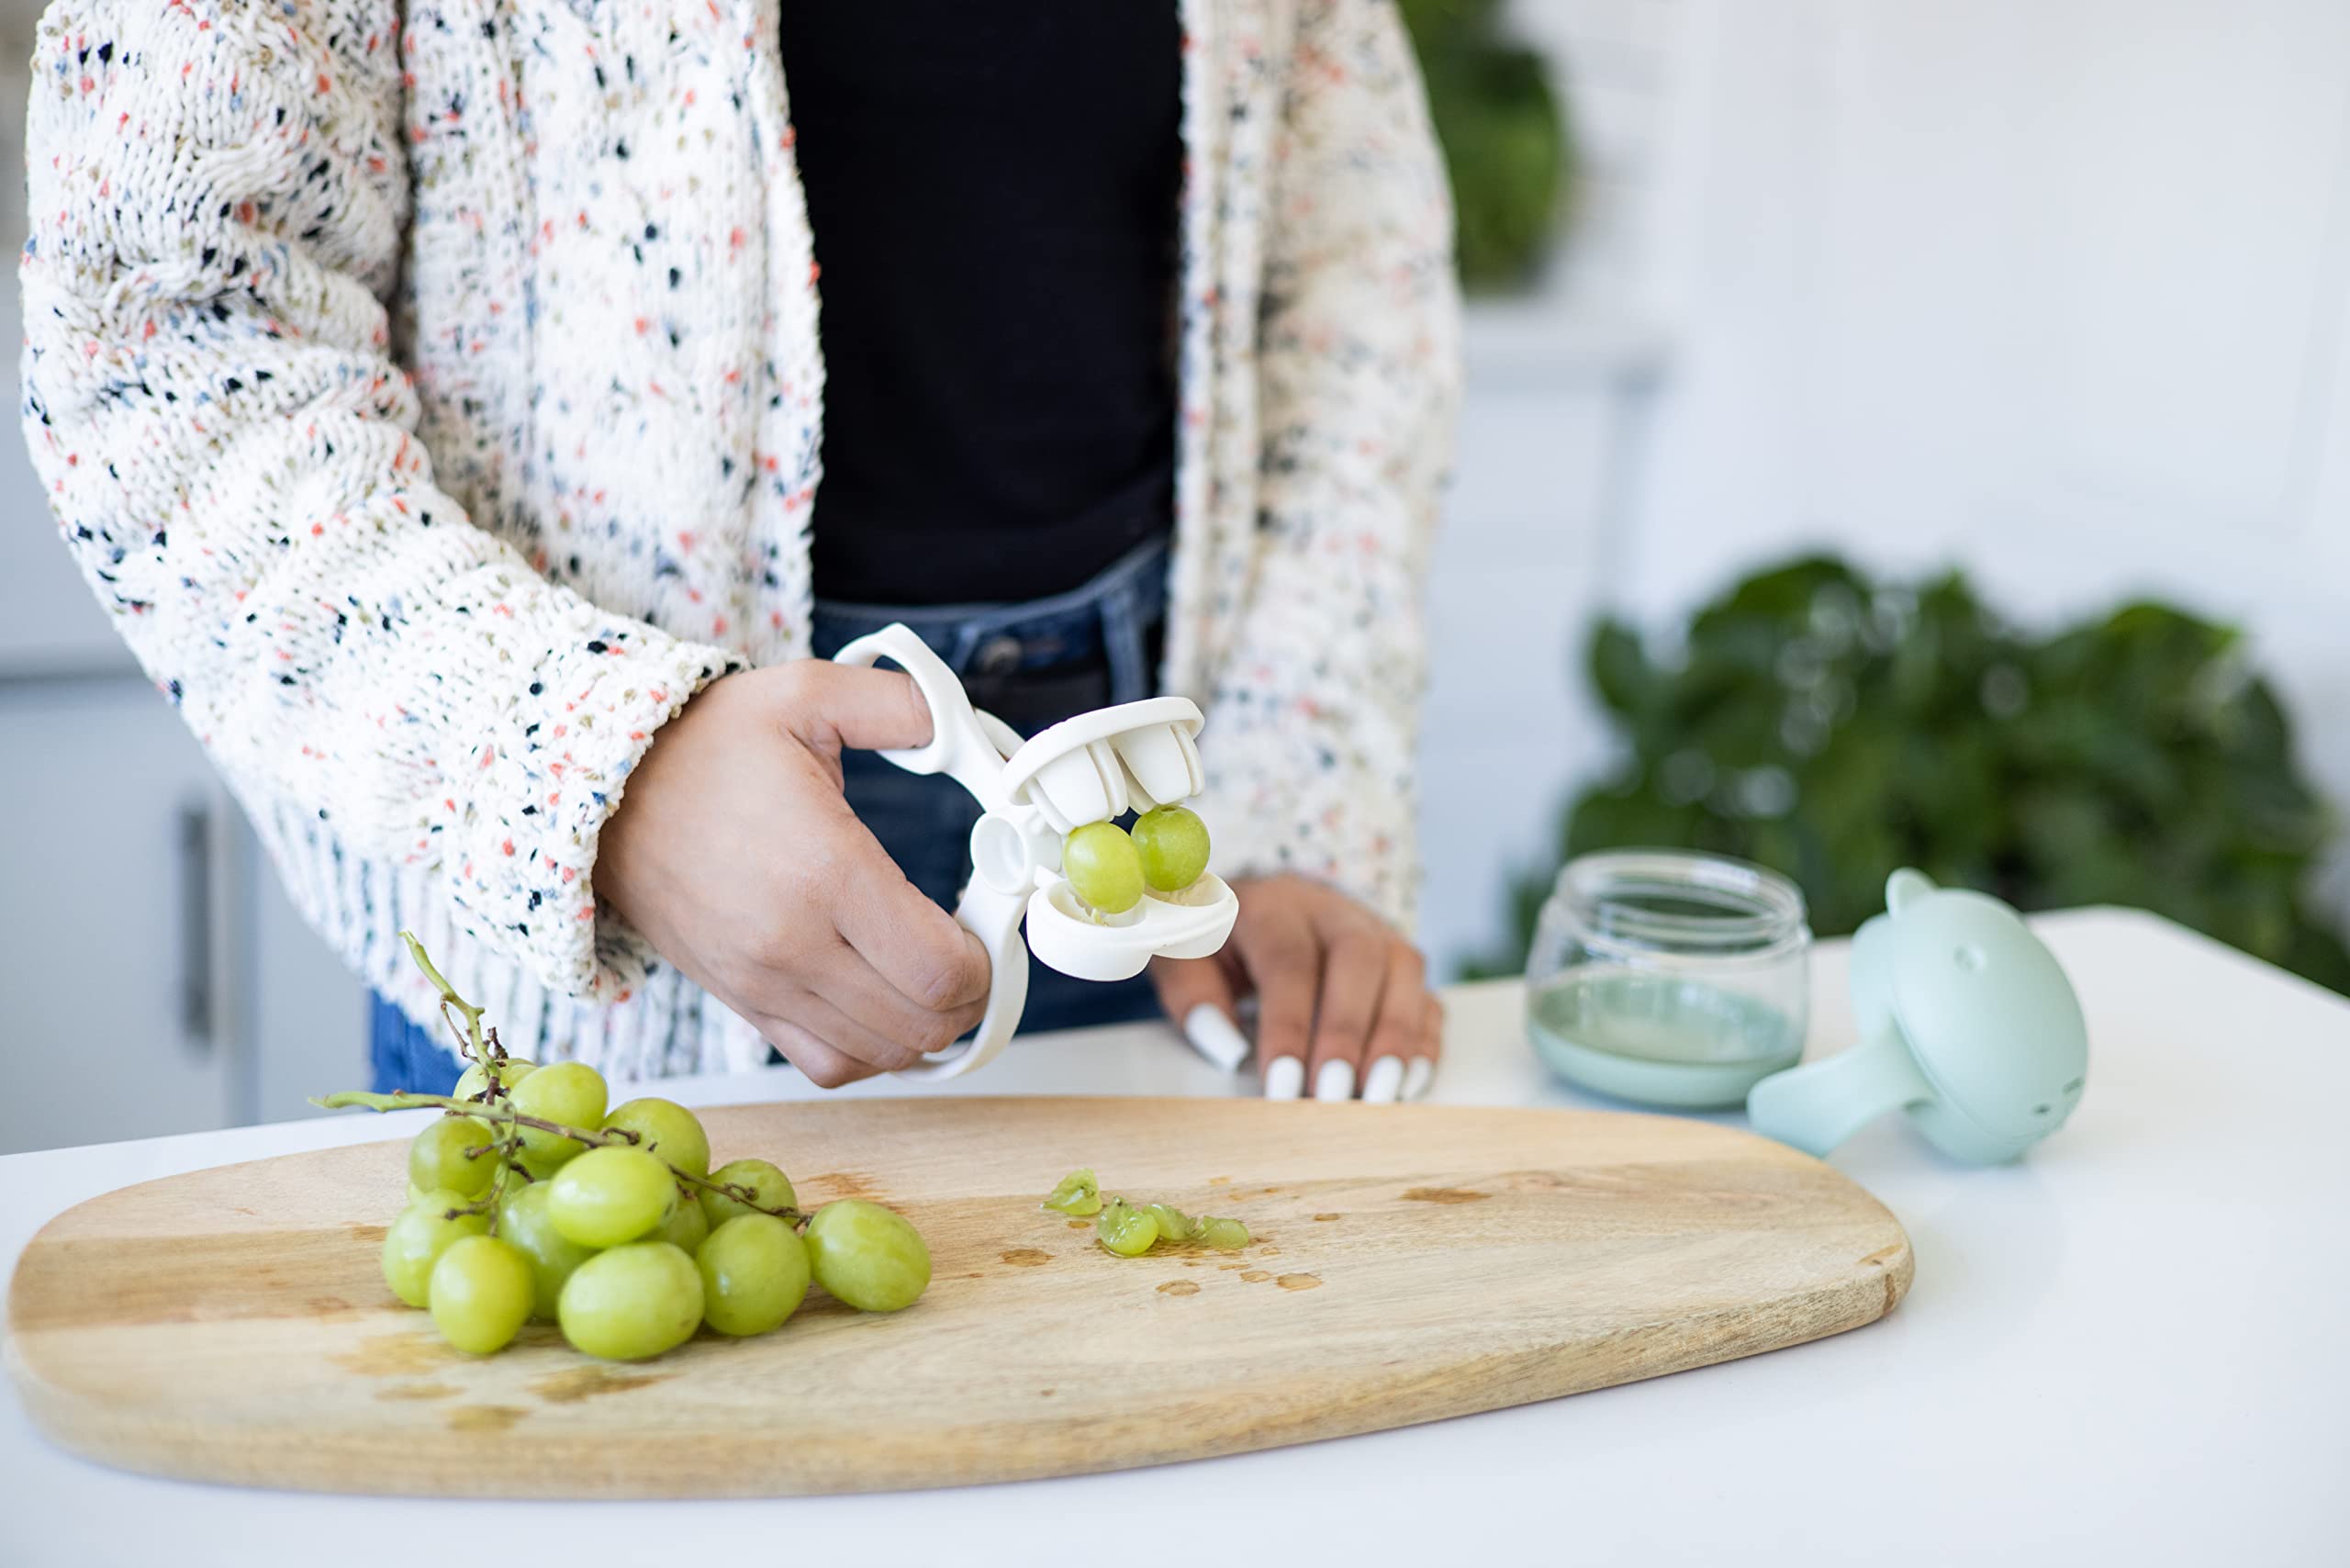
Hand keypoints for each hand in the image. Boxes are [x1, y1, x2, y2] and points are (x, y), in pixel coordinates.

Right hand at [598, 662, 991, 1086]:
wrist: (601, 791)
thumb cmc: (705, 744)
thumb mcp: (808, 693)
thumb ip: (905, 705)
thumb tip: (969, 732)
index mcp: (824, 870)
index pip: (938, 969)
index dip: (984, 960)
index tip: (985, 922)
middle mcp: (793, 944)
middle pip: (922, 1024)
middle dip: (970, 994)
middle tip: (971, 947)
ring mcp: (763, 984)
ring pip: (882, 1055)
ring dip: (927, 1026)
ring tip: (931, 972)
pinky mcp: (742, 1004)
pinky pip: (827, 1065)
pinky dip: (871, 1050)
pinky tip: (883, 1002)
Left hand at [1151, 875, 1441, 1100]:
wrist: (1258, 908)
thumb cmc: (1218, 943)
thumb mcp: (1184, 958)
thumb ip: (1194, 997)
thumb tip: (1231, 1050)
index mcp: (1272, 904)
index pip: (1289, 959)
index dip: (1290, 1024)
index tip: (1283, 1086)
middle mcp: (1333, 910)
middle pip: (1357, 958)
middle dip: (1348, 1032)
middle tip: (1334, 1097)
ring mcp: (1377, 932)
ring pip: (1404, 971)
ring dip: (1396, 1038)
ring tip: (1379, 1097)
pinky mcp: (1402, 963)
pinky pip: (1429, 995)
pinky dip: (1425, 1041)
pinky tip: (1410, 1084)